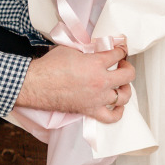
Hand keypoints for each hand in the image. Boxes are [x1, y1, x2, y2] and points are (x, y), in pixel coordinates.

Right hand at [17, 44, 135, 120]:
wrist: (36, 84)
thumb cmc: (50, 66)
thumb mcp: (71, 48)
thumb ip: (87, 48)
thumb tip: (95, 47)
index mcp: (96, 63)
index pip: (118, 55)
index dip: (121, 50)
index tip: (120, 50)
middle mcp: (100, 82)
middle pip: (128, 75)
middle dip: (127, 67)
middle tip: (122, 65)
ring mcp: (97, 98)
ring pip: (124, 96)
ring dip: (125, 88)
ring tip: (120, 84)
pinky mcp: (90, 110)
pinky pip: (111, 117)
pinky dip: (118, 113)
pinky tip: (117, 106)